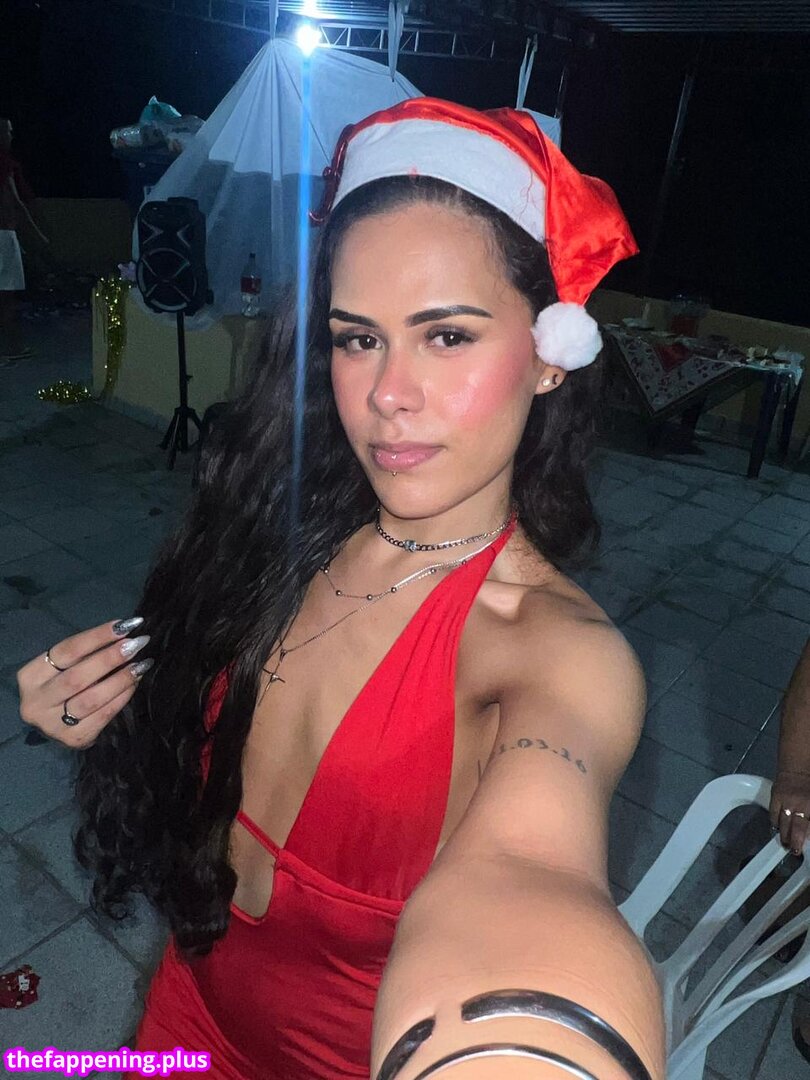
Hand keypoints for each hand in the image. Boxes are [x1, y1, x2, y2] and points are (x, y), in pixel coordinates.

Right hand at [16, 619, 151, 747]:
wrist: (54, 723)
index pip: (67, 651)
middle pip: (77, 677)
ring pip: (91, 699)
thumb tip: (124, 634)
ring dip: (120, 679)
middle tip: (136, 644)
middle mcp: (36, 702)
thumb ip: (85, 653)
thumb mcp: (64, 666)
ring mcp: (52, 724)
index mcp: (31, 676)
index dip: (97, 636)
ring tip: (141, 664)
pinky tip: (134, 684)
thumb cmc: (62, 684)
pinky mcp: (73, 739)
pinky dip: (121, 697)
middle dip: (110, 658)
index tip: (124, 626)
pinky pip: (103, 715)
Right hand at [769, 770, 809, 854]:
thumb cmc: (809, 785)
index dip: (806, 838)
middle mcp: (801, 805)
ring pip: (783, 823)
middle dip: (795, 842)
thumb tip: (808, 833)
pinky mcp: (775, 797)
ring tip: (785, 843)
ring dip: (784, 835)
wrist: (798, 767)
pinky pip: (773, 814)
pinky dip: (775, 822)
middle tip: (795, 851)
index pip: (808, 828)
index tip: (805, 848)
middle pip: (797, 829)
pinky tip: (777, 827)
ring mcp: (787, 802)